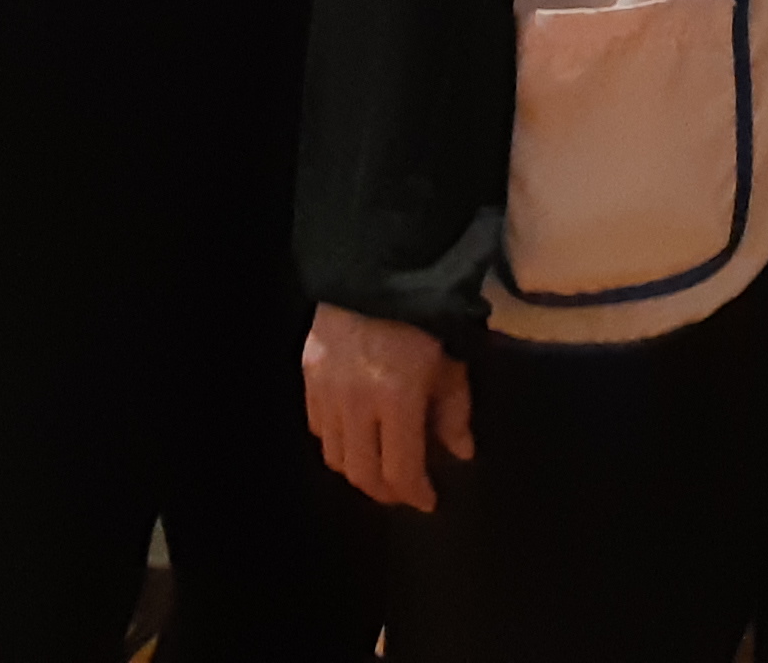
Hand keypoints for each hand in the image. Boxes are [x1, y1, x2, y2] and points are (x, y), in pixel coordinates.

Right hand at [302, 305, 473, 511]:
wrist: (376, 267)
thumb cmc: (425, 315)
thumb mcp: (452, 360)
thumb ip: (455, 410)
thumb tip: (459, 453)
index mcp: (397, 398)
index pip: (400, 470)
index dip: (414, 494)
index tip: (429, 500)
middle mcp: (356, 402)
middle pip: (362, 473)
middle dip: (387, 490)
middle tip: (405, 489)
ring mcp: (326, 390)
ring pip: (334, 456)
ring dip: (359, 469)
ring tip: (380, 465)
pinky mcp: (308, 376)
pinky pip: (318, 427)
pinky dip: (336, 441)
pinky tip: (355, 435)